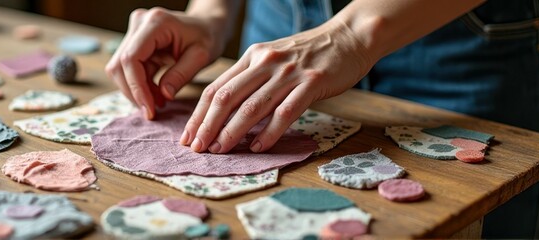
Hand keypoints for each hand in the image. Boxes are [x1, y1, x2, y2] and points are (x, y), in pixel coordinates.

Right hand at [105, 7, 224, 119]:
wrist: (207, 25)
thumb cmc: (207, 37)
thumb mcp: (201, 57)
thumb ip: (181, 75)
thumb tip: (163, 95)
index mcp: (156, 23)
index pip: (131, 58)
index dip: (136, 87)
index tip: (149, 108)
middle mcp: (139, 23)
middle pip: (120, 64)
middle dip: (134, 92)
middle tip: (153, 110)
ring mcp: (134, 31)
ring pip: (120, 68)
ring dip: (136, 90)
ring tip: (159, 101)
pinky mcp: (134, 41)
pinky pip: (128, 68)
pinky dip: (140, 85)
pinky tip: (156, 94)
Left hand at [180, 19, 375, 152]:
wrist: (350, 37)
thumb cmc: (309, 54)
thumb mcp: (273, 58)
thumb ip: (251, 79)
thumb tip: (226, 113)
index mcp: (252, 56)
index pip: (216, 88)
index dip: (198, 115)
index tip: (188, 136)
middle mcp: (265, 62)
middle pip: (226, 98)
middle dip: (207, 126)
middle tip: (197, 148)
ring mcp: (288, 73)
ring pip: (251, 107)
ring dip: (232, 132)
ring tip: (220, 151)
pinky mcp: (311, 83)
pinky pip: (285, 112)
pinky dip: (269, 133)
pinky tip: (258, 147)